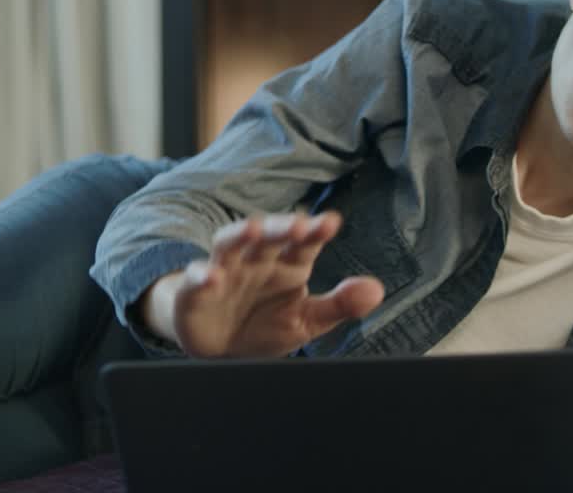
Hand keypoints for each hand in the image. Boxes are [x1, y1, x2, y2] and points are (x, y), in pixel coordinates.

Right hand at [158, 212, 384, 357]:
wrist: (222, 349)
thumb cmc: (266, 325)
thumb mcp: (307, 320)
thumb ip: (340, 304)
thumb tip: (377, 291)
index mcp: (288, 263)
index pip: (305, 242)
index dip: (316, 230)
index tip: (331, 222)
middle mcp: (257, 259)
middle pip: (269, 235)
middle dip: (282, 227)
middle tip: (298, 224)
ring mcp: (225, 271)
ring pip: (230, 243)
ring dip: (240, 234)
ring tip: (254, 229)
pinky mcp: (196, 291)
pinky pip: (196, 279)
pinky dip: (201, 277)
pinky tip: (211, 277)